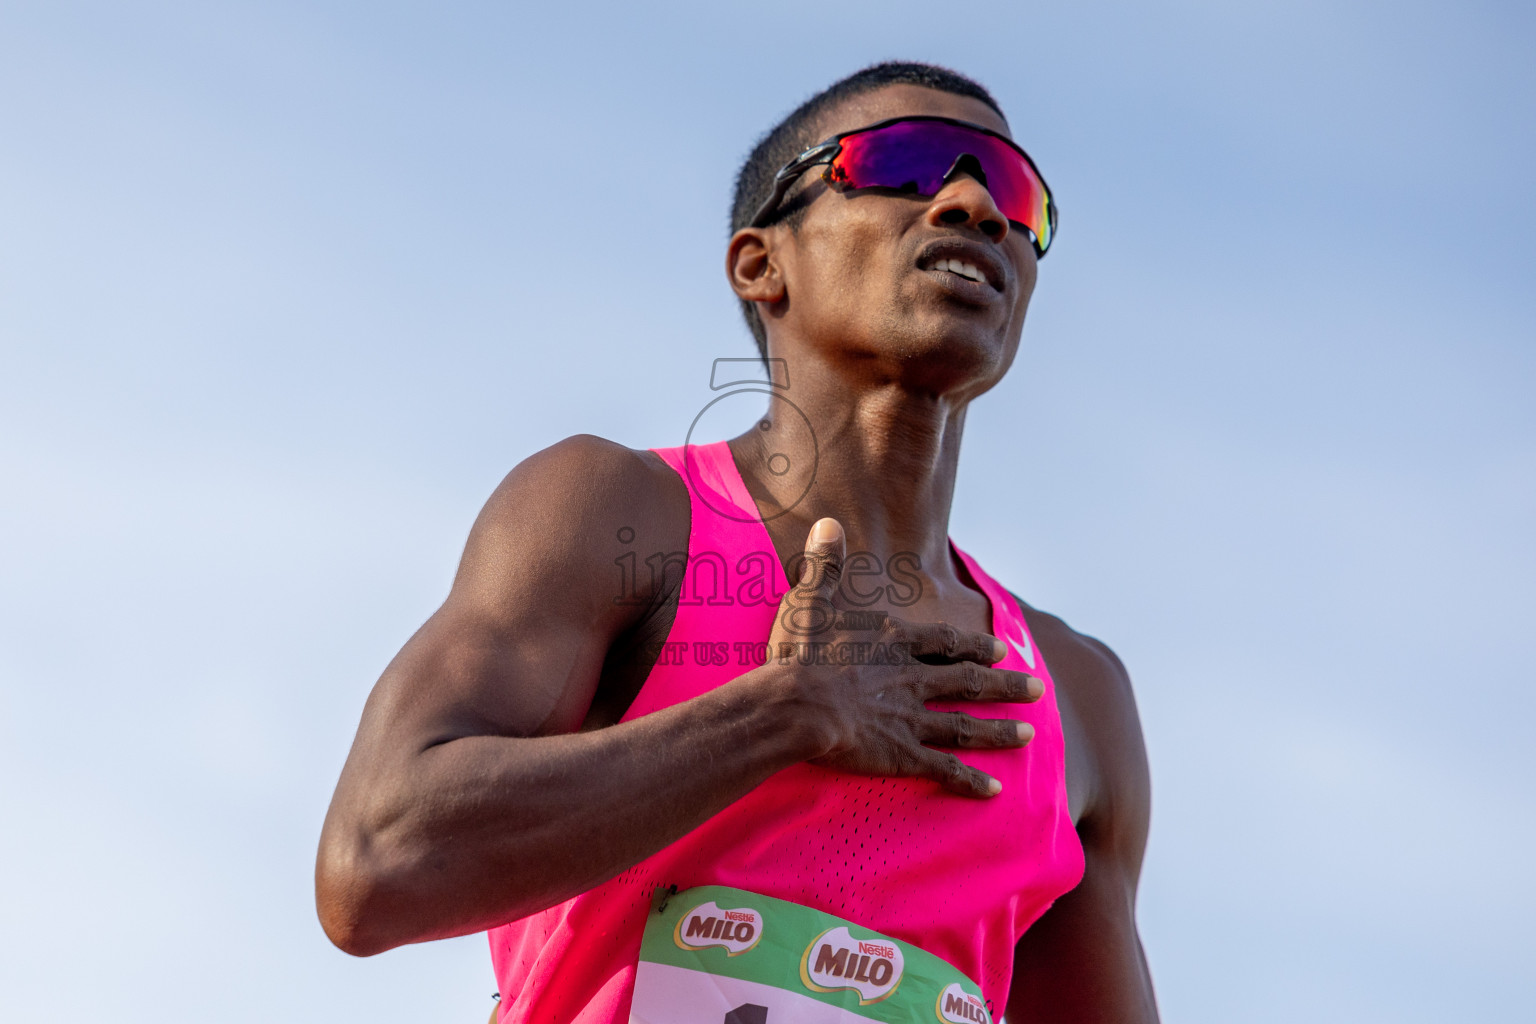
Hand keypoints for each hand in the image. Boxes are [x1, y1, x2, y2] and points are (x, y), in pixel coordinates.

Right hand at [764, 517, 1043, 796]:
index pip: (947, 643)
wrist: (797, 703)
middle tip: (1038, 689)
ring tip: (1029, 734)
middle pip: (970, 682)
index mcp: (897, 643)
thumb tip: (828, 522)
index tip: (1002, 650)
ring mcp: (911, 719)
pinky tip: (994, 791)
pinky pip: (943, 768)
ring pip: (966, 726)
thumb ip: (823, 563)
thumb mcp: (811, 598)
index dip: (975, 646)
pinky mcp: (901, 755)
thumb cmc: (800, 652)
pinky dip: (969, 781)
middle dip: (1006, 686)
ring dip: (999, 730)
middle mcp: (914, 680)